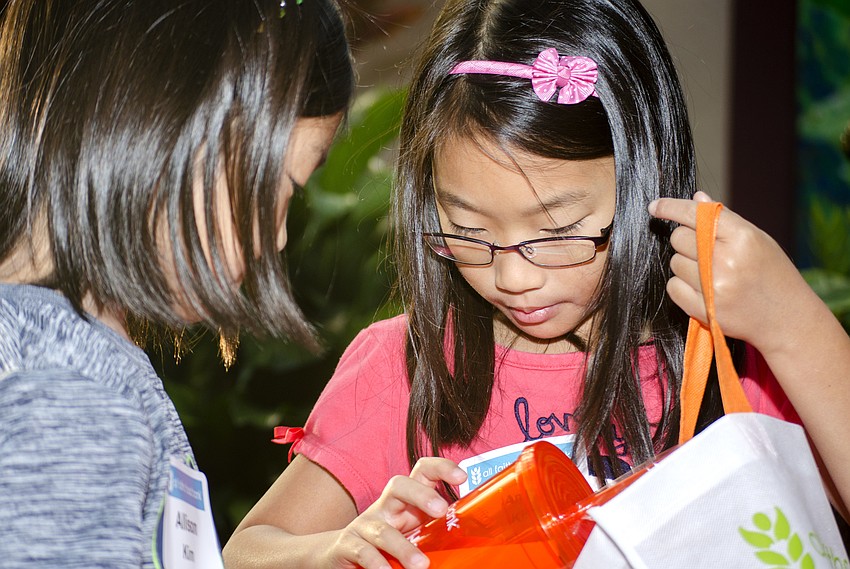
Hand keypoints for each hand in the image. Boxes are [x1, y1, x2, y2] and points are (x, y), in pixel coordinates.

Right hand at [323, 457, 466, 568]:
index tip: (461, 477)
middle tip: (441, 510)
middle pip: (398, 485)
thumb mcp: (413, 534)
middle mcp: (384, 507)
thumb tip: (477, 545)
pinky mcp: (348, 545)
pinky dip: (378, 564)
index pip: (421, 472)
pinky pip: (363, 552)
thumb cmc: (386, 546)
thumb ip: (436, 534)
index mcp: (405, 501)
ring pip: (383, 530)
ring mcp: (365, 525)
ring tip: (422, 566)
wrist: (339, 555)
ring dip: (403, 548)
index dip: (441, 467)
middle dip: (420, 494)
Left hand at [648, 191, 809, 354]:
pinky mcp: (703, 309)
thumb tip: (696, 198)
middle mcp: (725, 260)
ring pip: (674, 263)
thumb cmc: (772, 274)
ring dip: (686, 265)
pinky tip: (704, 289)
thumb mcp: (758, 239)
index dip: (670, 208)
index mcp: (742, 237)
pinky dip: (682, 286)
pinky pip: (673, 287)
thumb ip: (724, 219)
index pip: (696, 215)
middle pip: (679, 238)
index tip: (655, 206)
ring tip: (712, 274)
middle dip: (687, 241)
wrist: (787, 318)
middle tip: (706, 251)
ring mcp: (713, 287)